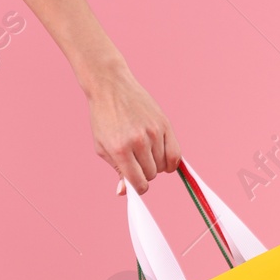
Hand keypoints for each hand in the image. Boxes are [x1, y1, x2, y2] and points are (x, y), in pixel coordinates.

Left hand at [86, 66, 180, 193]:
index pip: (139, 183)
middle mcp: (139, 141)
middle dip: (145, 174)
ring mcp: (154, 132)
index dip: (138, 188)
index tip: (137, 184)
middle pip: (151, 174)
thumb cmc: (104, 119)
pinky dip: (171, 161)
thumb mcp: (103, 147)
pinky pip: (175, 154)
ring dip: (156, 165)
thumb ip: (117, 170)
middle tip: (137, 163)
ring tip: (146, 155)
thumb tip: (124, 192)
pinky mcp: (165, 124)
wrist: (111, 87)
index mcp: (120, 150)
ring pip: (163, 165)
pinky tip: (163, 157)